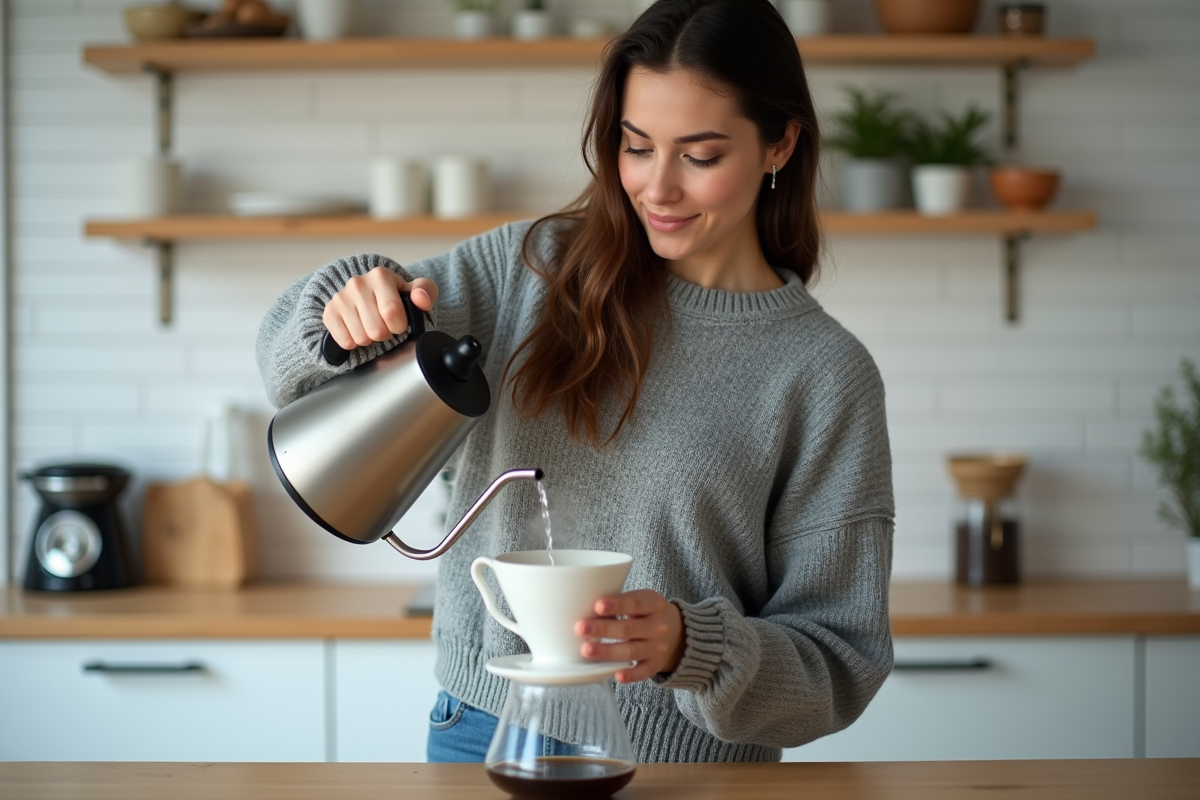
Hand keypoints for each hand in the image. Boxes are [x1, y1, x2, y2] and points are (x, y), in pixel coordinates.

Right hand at [322, 266, 438, 350]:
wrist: (368, 294)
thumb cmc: (396, 296)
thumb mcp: (415, 292)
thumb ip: (425, 292)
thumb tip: (421, 299)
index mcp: (380, 276)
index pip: (391, 312)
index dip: (399, 325)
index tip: (399, 321)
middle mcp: (357, 283)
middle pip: (376, 330)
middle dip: (385, 334)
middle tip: (385, 325)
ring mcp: (341, 298)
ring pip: (361, 338)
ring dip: (370, 339)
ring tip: (372, 326)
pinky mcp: (330, 312)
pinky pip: (345, 341)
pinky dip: (354, 342)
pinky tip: (358, 330)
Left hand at [575, 590, 685, 683]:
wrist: (676, 633)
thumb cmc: (646, 613)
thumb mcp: (639, 601)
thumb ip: (618, 603)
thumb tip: (582, 606)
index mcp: (654, 604)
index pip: (636, 603)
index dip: (617, 604)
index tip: (598, 605)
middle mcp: (658, 626)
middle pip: (629, 628)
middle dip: (603, 629)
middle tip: (580, 628)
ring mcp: (658, 647)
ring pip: (631, 650)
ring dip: (608, 651)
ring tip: (586, 650)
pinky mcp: (655, 665)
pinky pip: (643, 672)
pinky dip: (630, 675)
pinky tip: (616, 675)